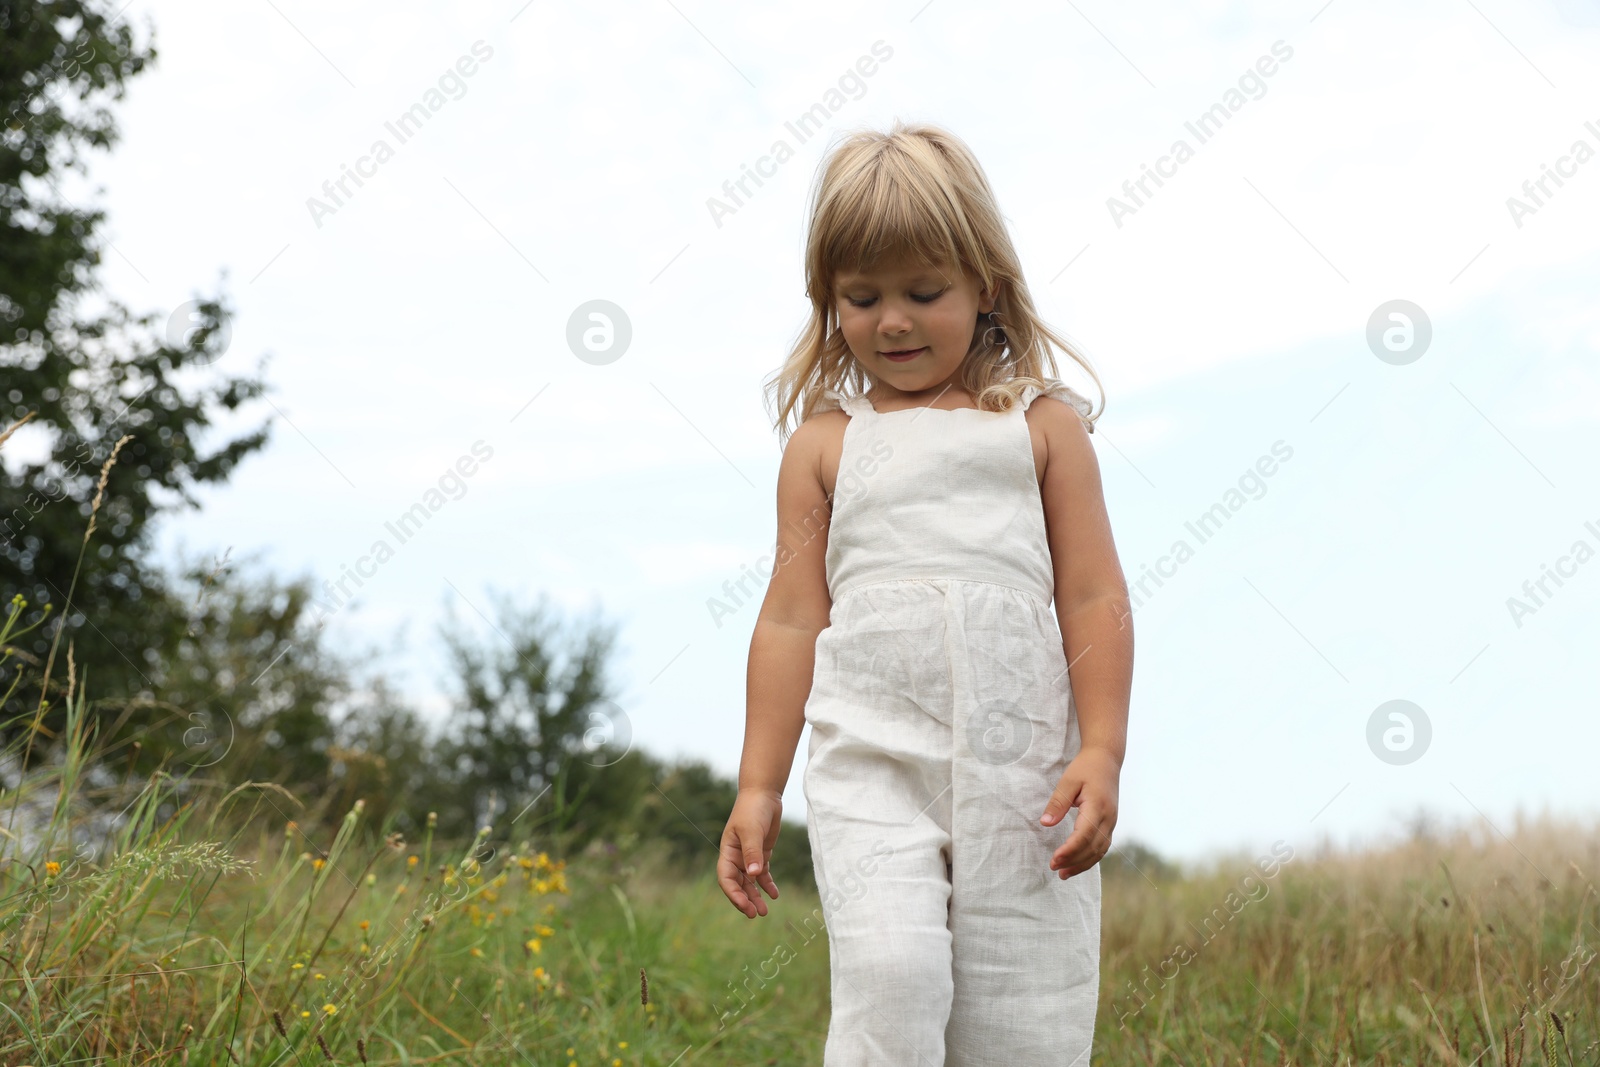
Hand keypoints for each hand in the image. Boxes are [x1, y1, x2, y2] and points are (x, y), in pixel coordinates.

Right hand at [718, 788, 782, 917]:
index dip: (734, 894)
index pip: (727, 879)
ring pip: (750, 882)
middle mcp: (736, 857)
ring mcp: (749, 856)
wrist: (764, 794)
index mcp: (728, 852)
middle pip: (738, 884)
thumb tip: (754, 875)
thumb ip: (752, 852)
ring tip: (765, 911)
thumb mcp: (752, 830)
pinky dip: (767, 885)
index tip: (745, 906)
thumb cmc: (753, 809)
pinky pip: (763, 874)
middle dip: (745, 900)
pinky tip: (774, 895)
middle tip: (756, 914)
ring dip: (756, 896)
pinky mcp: (762, 853)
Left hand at [1039, 746, 1120, 879]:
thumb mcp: (1068, 781)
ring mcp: (1111, 822)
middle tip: (1054, 868)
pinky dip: (1090, 858)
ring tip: (1063, 874)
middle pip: (1093, 847)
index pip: (1084, 835)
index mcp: (1097, 806)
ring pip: (1099, 850)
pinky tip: (1077, 864)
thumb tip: (1045, 823)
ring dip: (1082, 864)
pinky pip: (1102, 846)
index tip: (1054, 859)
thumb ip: (1057, 803)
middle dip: (1074, 861)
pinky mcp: (1110, 823)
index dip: (1070, 850)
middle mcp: (1108, 817)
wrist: (1107, 760)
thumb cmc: (1085, 768)